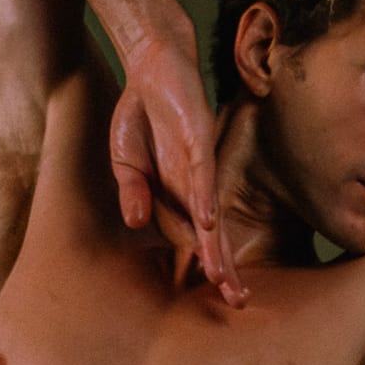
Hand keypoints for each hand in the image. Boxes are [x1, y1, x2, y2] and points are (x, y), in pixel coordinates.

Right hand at [109, 28, 245, 304]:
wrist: (152, 63)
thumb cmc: (141, 115)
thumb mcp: (126, 161)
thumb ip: (132, 192)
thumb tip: (133, 223)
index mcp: (175, 192)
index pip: (188, 234)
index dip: (201, 261)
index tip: (216, 290)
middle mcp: (192, 184)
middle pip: (209, 234)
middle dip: (223, 267)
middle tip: (238, 301)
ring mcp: (197, 163)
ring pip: (209, 213)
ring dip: (217, 247)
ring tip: (225, 280)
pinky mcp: (197, 139)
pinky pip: (200, 175)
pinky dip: (202, 199)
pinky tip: (208, 224)